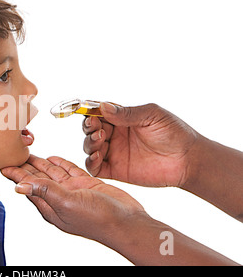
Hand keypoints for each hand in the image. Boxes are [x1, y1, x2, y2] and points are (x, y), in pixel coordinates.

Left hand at [1, 155, 145, 244]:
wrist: (127, 222)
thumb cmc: (98, 219)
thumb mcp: (66, 203)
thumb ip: (44, 191)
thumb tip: (18, 186)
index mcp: (50, 205)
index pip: (28, 186)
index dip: (15, 174)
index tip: (2, 164)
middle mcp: (59, 198)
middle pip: (36, 178)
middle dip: (24, 165)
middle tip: (12, 151)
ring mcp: (72, 190)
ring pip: (51, 172)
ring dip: (39, 162)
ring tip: (27, 151)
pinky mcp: (85, 184)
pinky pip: (68, 171)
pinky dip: (60, 163)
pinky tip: (51, 157)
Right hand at [83, 103, 198, 186]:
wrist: (188, 160)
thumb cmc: (174, 133)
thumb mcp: (152, 115)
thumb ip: (127, 113)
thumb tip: (103, 106)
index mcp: (122, 119)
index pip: (98, 114)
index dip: (91, 113)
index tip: (92, 115)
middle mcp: (115, 135)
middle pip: (90, 130)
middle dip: (88, 128)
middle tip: (96, 128)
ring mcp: (114, 153)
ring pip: (89, 147)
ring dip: (89, 142)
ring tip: (100, 140)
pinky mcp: (116, 170)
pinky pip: (95, 168)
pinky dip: (90, 162)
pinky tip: (97, 157)